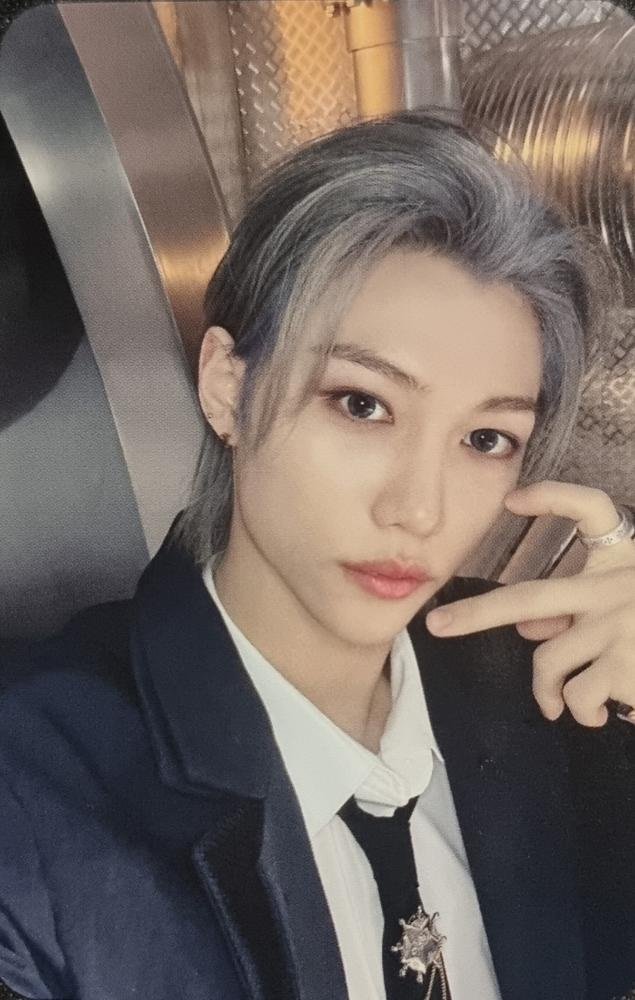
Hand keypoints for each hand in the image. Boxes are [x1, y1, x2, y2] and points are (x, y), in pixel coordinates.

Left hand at [425, 482, 634, 726]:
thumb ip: (584, 608)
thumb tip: (529, 629)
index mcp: (628, 561)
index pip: (591, 509)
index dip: (552, 498)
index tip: (514, 498)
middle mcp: (619, 587)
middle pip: (531, 595)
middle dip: (476, 613)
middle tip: (437, 625)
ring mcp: (620, 626)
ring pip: (547, 661)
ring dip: (546, 691)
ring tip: (559, 705)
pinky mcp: (624, 665)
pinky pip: (576, 695)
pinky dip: (580, 711)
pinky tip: (598, 716)